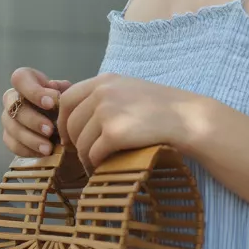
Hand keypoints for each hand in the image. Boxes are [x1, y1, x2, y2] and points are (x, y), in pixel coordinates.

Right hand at [2, 68, 72, 157]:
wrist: (69, 129)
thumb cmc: (68, 105)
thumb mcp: (70, 95)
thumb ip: (63, 90)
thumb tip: (52, 87)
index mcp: (28, 82)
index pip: (20, 78)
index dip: (33, 91)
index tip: (51, 103)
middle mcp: (14, 98)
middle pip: (14, 107)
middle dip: (33, 120)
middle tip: (50, 130)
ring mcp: (9, 118)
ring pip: (12, 128)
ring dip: (30, 139)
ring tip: (49, 148)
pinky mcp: (10, 137)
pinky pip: (13, 144)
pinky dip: (28, 150)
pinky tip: (43, 153)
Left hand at [56, 73, 199, 175]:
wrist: (187, 119)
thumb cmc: (162, 107)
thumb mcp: (130, 90)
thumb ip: (105, 96)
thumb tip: (79, 117)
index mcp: (105, 80)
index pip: (67, 99)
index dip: (62, 120)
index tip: (68, 135)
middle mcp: (102, 92)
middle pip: (70, 123)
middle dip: (73, 142)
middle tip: (83, 154)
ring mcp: (107, 112)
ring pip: (80, 142)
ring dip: (85, 157)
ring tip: (95, 164)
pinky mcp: (114, 134)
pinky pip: (93, 154)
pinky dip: (96, 164)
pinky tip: (104, 168)